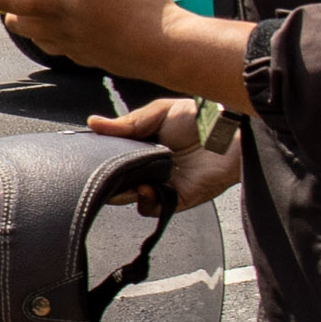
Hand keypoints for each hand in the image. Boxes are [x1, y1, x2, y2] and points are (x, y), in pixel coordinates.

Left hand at [0, 0, 166, 74]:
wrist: (167, 48)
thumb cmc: (138, 12)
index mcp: (55, 7)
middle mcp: (59, 31)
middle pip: (15, 19)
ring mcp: (76, 46)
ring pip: (37, 33)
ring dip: (38, 12)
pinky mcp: (94, 54)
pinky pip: (63, 43)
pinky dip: (62, 27)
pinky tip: (82, 14)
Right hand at [91, 97, 242, 215]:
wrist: (231, 131)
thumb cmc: (200, 117)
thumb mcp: (158, 113)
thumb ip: (126, 123)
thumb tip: (92, 123)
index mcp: (143, 147)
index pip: (112, 159)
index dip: (100, 160)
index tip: (89, 156)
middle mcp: (150, 168)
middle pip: (117, 180)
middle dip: (106, 179)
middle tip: (102, 171)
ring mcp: (162, 184)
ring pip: (130, 197)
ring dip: (123, 191)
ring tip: (126, 179)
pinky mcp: (177, 199)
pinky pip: (151, 208)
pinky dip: (144, 201)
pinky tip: (146, 187)